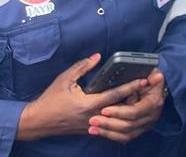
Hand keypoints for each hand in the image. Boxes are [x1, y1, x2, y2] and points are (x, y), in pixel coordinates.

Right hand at [16, 53, 148, 140]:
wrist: (37, 122)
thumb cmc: (50, 99)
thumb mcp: (65, 79)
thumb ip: (83, 67)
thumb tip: (98, 56)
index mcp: (88, 104)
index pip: (115, 94)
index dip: (131, 87)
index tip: (143, 80)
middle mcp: (92, 116)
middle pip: (120, 108)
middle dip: (135, 98)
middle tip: (148, 88)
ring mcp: (91, 124)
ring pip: (115, 116)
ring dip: (128, 106)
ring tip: (140, 95)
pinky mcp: (89, 128)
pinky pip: (108, 121)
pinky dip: (117, 113)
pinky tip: (125, 105)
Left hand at [87, 69, 166, 142]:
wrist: (153, 88)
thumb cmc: (149, 78)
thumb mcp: (150, 73)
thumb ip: (151, 75)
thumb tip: (157, 77)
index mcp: (154, 102)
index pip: (135, 111)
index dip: (119, 112)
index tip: (104, 109)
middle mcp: (152, 115)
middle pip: (128, 125)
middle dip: (109, 123)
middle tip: (92, 119)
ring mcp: (145, 124)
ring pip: (125, 133)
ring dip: (107, 131)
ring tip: (92, 127)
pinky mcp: (138, 129)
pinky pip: (124, 137)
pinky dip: (110, 135)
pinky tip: (97, 131)